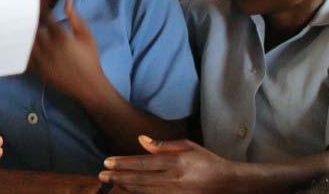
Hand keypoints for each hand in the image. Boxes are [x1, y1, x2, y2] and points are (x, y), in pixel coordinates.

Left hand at [30, 0, 105, 100]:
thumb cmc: (89, 58)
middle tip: (28, 16)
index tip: (38, 6)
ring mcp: (43, 61)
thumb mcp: (86, 36)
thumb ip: (75, 17)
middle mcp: (50, 49)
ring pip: (28, 43)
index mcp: (62, 37)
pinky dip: (26, 50)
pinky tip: (25, 45)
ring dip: (28, 36)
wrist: (88, 85)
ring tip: (25, 29)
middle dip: (32, 22)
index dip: (41, 11)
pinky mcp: (39, 71)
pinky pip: (27, 58)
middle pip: (34, 30)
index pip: (46, 18)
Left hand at [99, 136, 234, 193]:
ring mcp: (175, 193)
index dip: (124, 163)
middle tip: (101, 176)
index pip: (143, 163)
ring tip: (110, 183)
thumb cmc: (207, 161)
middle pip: (140, 179)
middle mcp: (174, 179)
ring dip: (126, 186)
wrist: (227, 183)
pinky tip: (129, 190)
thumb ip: (162, 145)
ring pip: (144, 191)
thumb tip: (140, 139)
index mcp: (176, 163)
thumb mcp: (187, 146)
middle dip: (118, 177)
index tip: (107, 162)